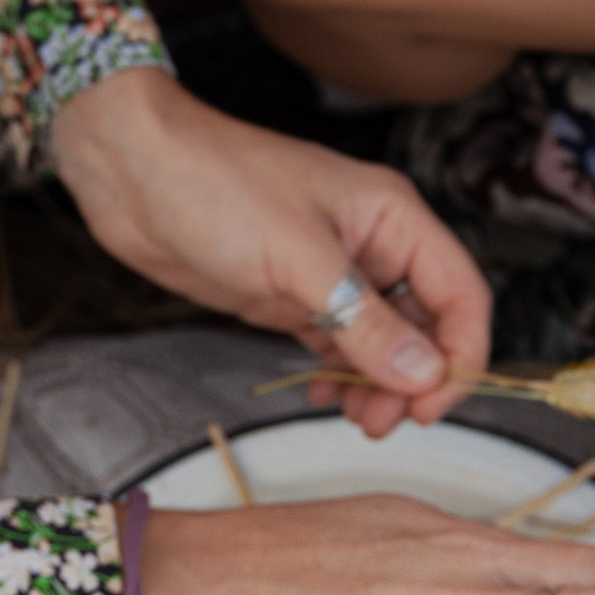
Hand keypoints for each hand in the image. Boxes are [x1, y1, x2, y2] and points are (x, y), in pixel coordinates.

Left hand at [52, 66, 488, 431]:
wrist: (133, 171)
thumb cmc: (215, 185)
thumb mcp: (296, 257)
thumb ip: (362, 320)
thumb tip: (423, 373)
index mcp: (393, 218)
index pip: (461, 294)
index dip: (460, 354)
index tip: (430, 405)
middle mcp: (373, 245)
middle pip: (427, 326)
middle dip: (414, 380)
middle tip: (380, 423)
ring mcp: (333, 272)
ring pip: (384, 343)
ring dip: (378, 386)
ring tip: (354, 419)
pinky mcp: (294, 294)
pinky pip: (338, 345)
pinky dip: (340, 376)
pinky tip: (323, 397)